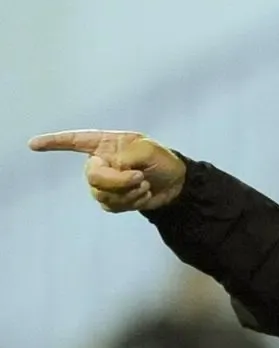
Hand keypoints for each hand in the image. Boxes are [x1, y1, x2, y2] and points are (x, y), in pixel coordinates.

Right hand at [28, 129, 185, 213]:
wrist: (176, 183)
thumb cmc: (161, 160)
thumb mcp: (147, 151)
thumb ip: (126, 159)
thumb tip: (113, 172)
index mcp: (104, 143)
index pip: (74, 141)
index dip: (53, 143)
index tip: (33, 145)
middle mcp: (100, 162)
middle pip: (92, 177)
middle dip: (117, 182)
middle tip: (139, 178)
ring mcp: (106, 182)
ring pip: (102, 195)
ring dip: (127, 193)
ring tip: (144, 185)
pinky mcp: (114, 199)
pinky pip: (112, 206)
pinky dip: (131, 202)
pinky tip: (144, 194)